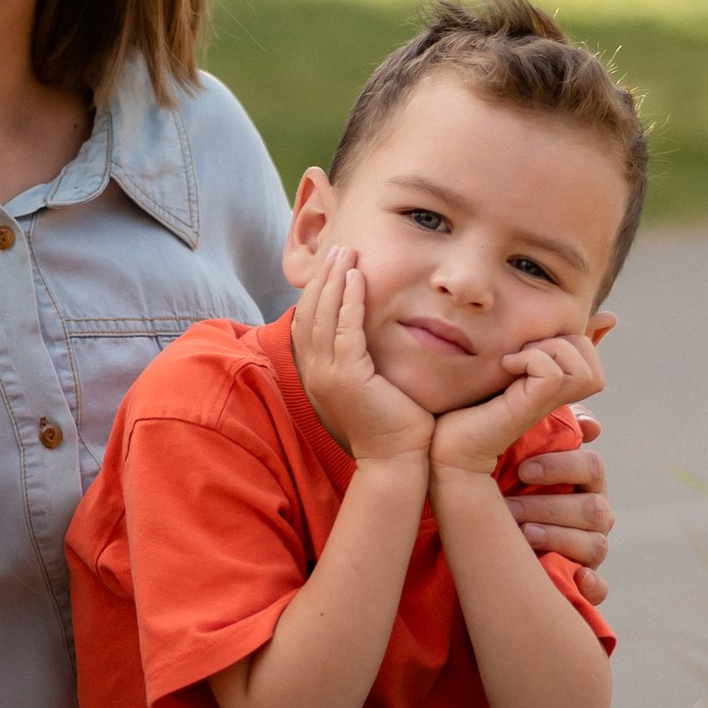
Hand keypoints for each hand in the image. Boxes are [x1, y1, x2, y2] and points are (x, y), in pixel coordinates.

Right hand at [290, 243, 432, 473]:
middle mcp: (315, 373)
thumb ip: (362, 357)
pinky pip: (344, 330)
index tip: (334, 263)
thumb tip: (367, 333)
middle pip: (310, 312)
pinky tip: (357, 279)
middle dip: (323, 277)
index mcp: (317, 373)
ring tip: (346, 253)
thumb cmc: (392, 422)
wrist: (398, 459)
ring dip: (334, 281)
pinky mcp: (347, 377)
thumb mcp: (370, 383)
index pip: (309, 321)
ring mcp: (327, 375)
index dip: (318, 289)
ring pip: (323, 316)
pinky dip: (348, 301)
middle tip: (338, 247)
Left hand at [430, 330, 605, 484]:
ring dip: (552, 349)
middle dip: (566, 343)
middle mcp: (557, 405)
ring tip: (517, 358)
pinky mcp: (527, 411)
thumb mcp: (503, 367)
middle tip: (525, 350)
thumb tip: (569, 327)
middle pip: (594, 370)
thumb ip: (527, 350)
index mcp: (555, 393)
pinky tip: (506, 365)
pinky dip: (532, 358)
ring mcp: (546, 410)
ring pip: (586, 373)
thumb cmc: (466, 405)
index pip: (591, 366)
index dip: (581, 341)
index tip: (549, 338)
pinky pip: (553, 375)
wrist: (444, 442)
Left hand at [504, 415, 610, 601]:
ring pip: (594, 545)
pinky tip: (576, 580)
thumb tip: (591, 424)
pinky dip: (591, 587)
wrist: (488, 537)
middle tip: (510, 508)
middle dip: (549, 507)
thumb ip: (547, 431)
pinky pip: (599, 589)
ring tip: (523, 536)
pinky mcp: (584, 582)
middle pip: (593, 508)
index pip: (591, 466)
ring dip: (558, 540)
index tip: (524, 470)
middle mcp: (594, 514)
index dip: (561, 467)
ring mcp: (591, 549)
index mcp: (584, 480)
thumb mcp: (516, 455)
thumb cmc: (505, 486)